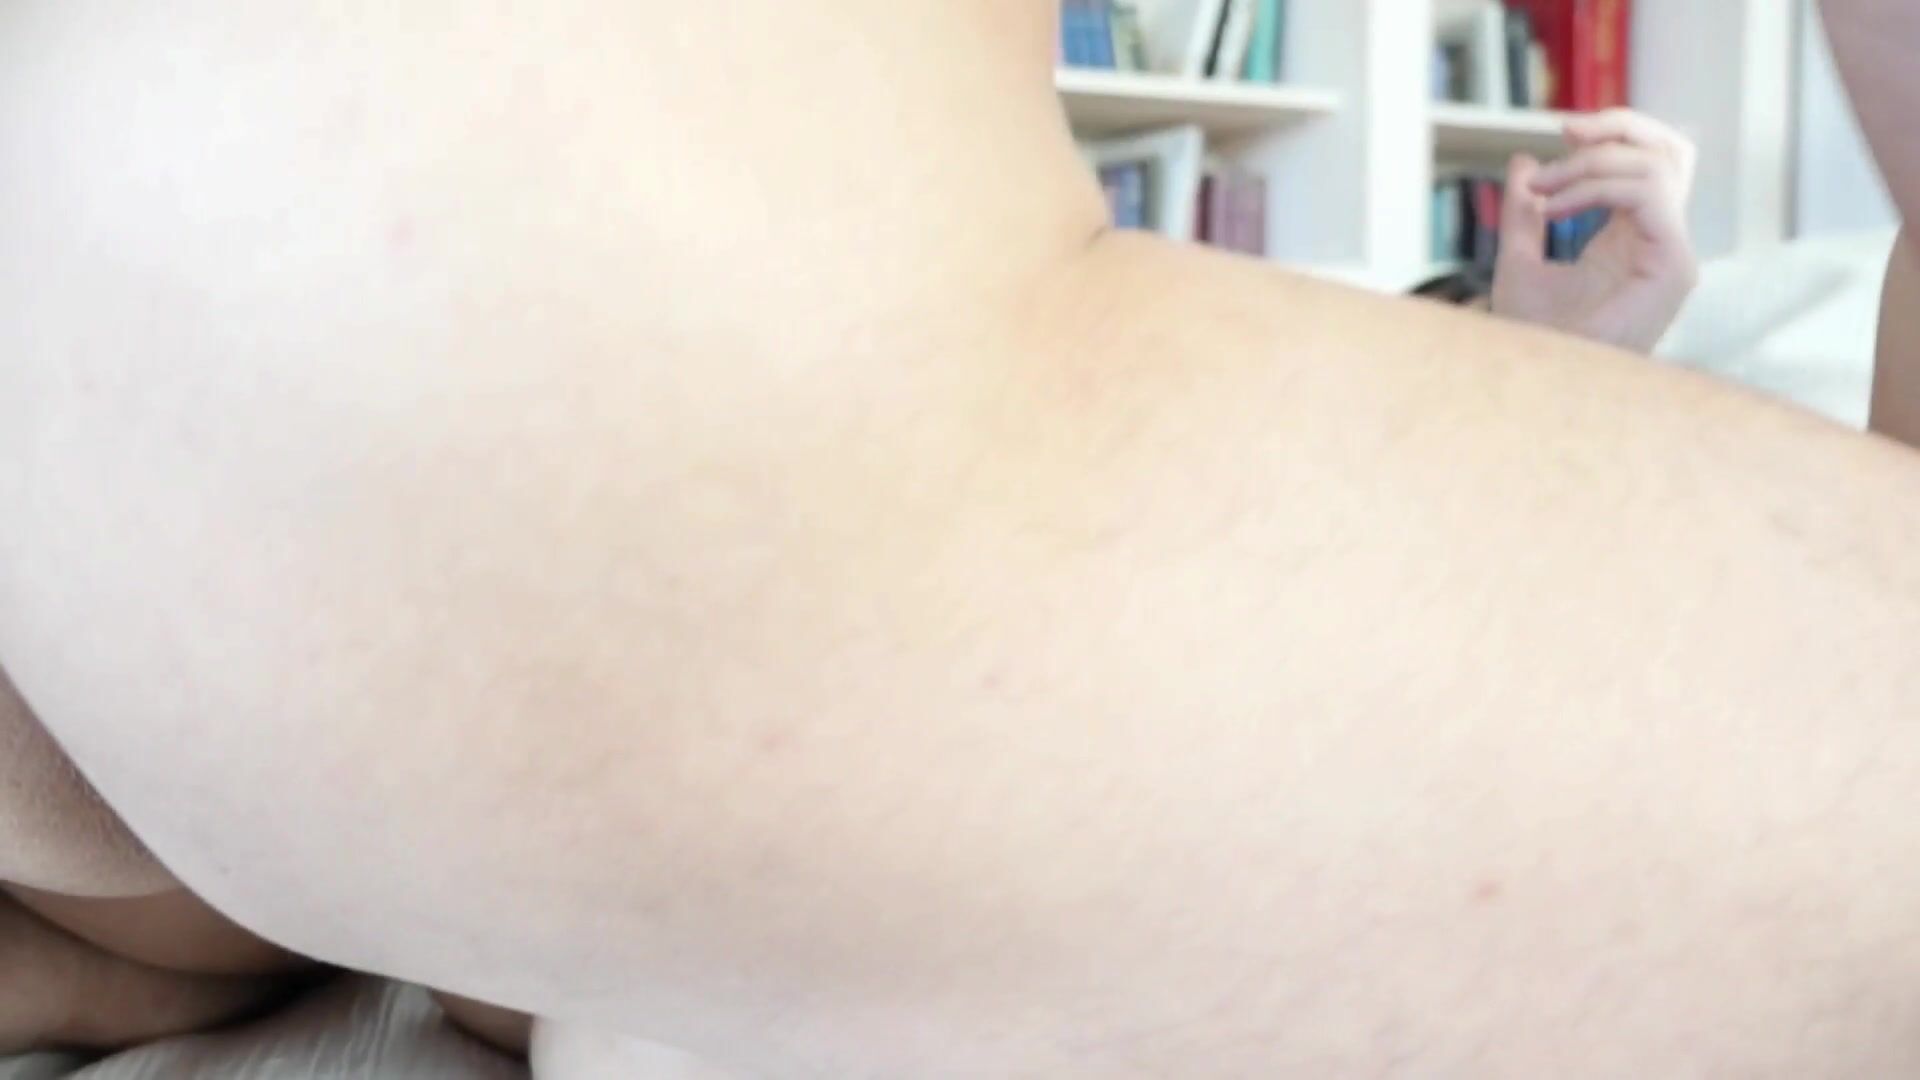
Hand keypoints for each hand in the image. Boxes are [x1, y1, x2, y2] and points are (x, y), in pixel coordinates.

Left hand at [1491, 109, 1699, 352]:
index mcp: (1632, 238)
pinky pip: (1649, 195)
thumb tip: (1525, 161)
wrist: (1538, 381)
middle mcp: (1659, 241)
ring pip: (1657, 167)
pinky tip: (1554, 209)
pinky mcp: (1674, 265)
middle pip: (1670, 152)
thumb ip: (1525, 212)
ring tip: (1542, 190)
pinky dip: (1597, 187)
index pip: (1649, 162)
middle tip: (1564, 129)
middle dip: (1617, 128)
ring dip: (1591, 164)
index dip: (1612, 134)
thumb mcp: (1518, 259)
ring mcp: (1672, 253)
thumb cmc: (1531, 337)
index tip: (1559, 130)